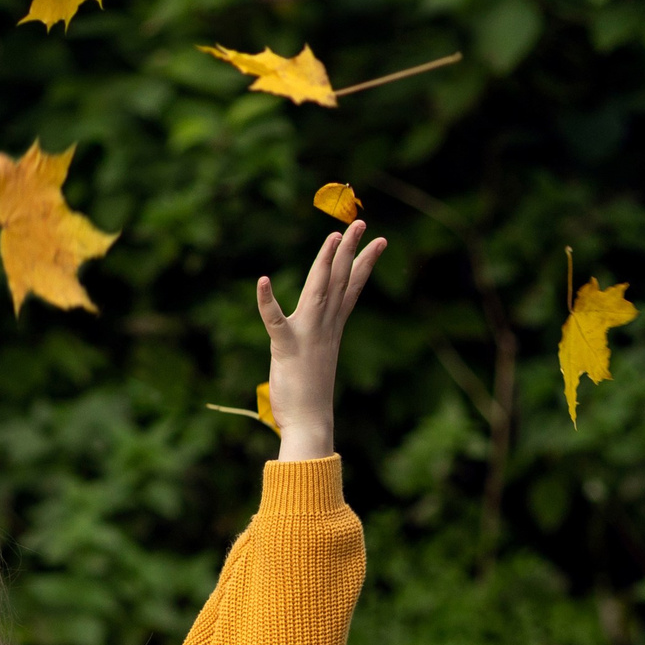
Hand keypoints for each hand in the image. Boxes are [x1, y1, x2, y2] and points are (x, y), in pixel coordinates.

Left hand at [258, 219, 386, 462]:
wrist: (310, 421)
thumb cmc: (310, 396)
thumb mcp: (319, 358)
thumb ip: (319, 340)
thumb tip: (322, 335)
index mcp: (332, 328)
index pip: (353, 288)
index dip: (366, 263)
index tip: (380, 241)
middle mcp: (325, 326)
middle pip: (341, 280)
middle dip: (351, 250)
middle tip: (362, 223)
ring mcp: (308, 334)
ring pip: (319, 289)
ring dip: (326, 261)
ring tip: (335, 236)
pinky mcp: (287, 346)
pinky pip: (275, 319)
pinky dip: (268, 301)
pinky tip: (263, 280)